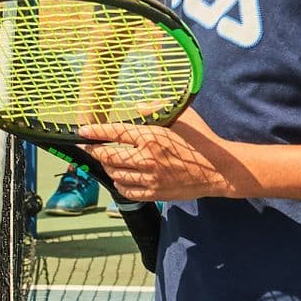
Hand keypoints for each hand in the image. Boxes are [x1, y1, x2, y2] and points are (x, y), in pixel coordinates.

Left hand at [79, 108, 237, 201]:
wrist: (218, 170)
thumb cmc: (200, 140)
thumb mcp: (181, 117)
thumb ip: (156, 109)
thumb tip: (137, 107)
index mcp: (152, 137)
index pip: (115, 132)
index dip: (95, 132)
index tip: (82, 131)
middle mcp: (147, 159)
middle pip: (109, 155)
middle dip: (94, 150)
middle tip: (87, 146)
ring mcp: (150, 179)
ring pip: (115, 173)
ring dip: (107, 166)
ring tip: (105, 159)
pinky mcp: (155, 194)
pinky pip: (127, 191)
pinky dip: (119, 183)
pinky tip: (120, 176)